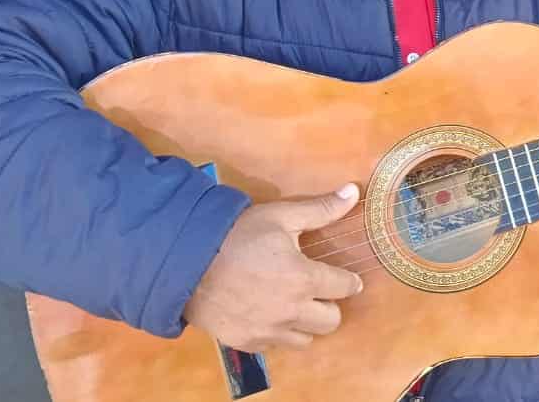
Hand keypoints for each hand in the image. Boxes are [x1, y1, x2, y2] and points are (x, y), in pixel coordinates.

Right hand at [182, 184, 365, 351]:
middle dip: (329, 305)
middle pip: (331, 321)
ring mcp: (268, 331)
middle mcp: (291, 311)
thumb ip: (320, 209)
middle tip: (316, 291)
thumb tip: (353, 192)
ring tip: (293, 304)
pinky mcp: (247, 342)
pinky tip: (268, 314)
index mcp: (304, 279)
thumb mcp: (280, 217)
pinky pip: (275, 346)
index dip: (348, 280)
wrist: (185, 263)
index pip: (345, 287)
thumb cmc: (236, 235)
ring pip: (305, 339)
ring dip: (305, 323)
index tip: (345, 278)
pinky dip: (277, 333)